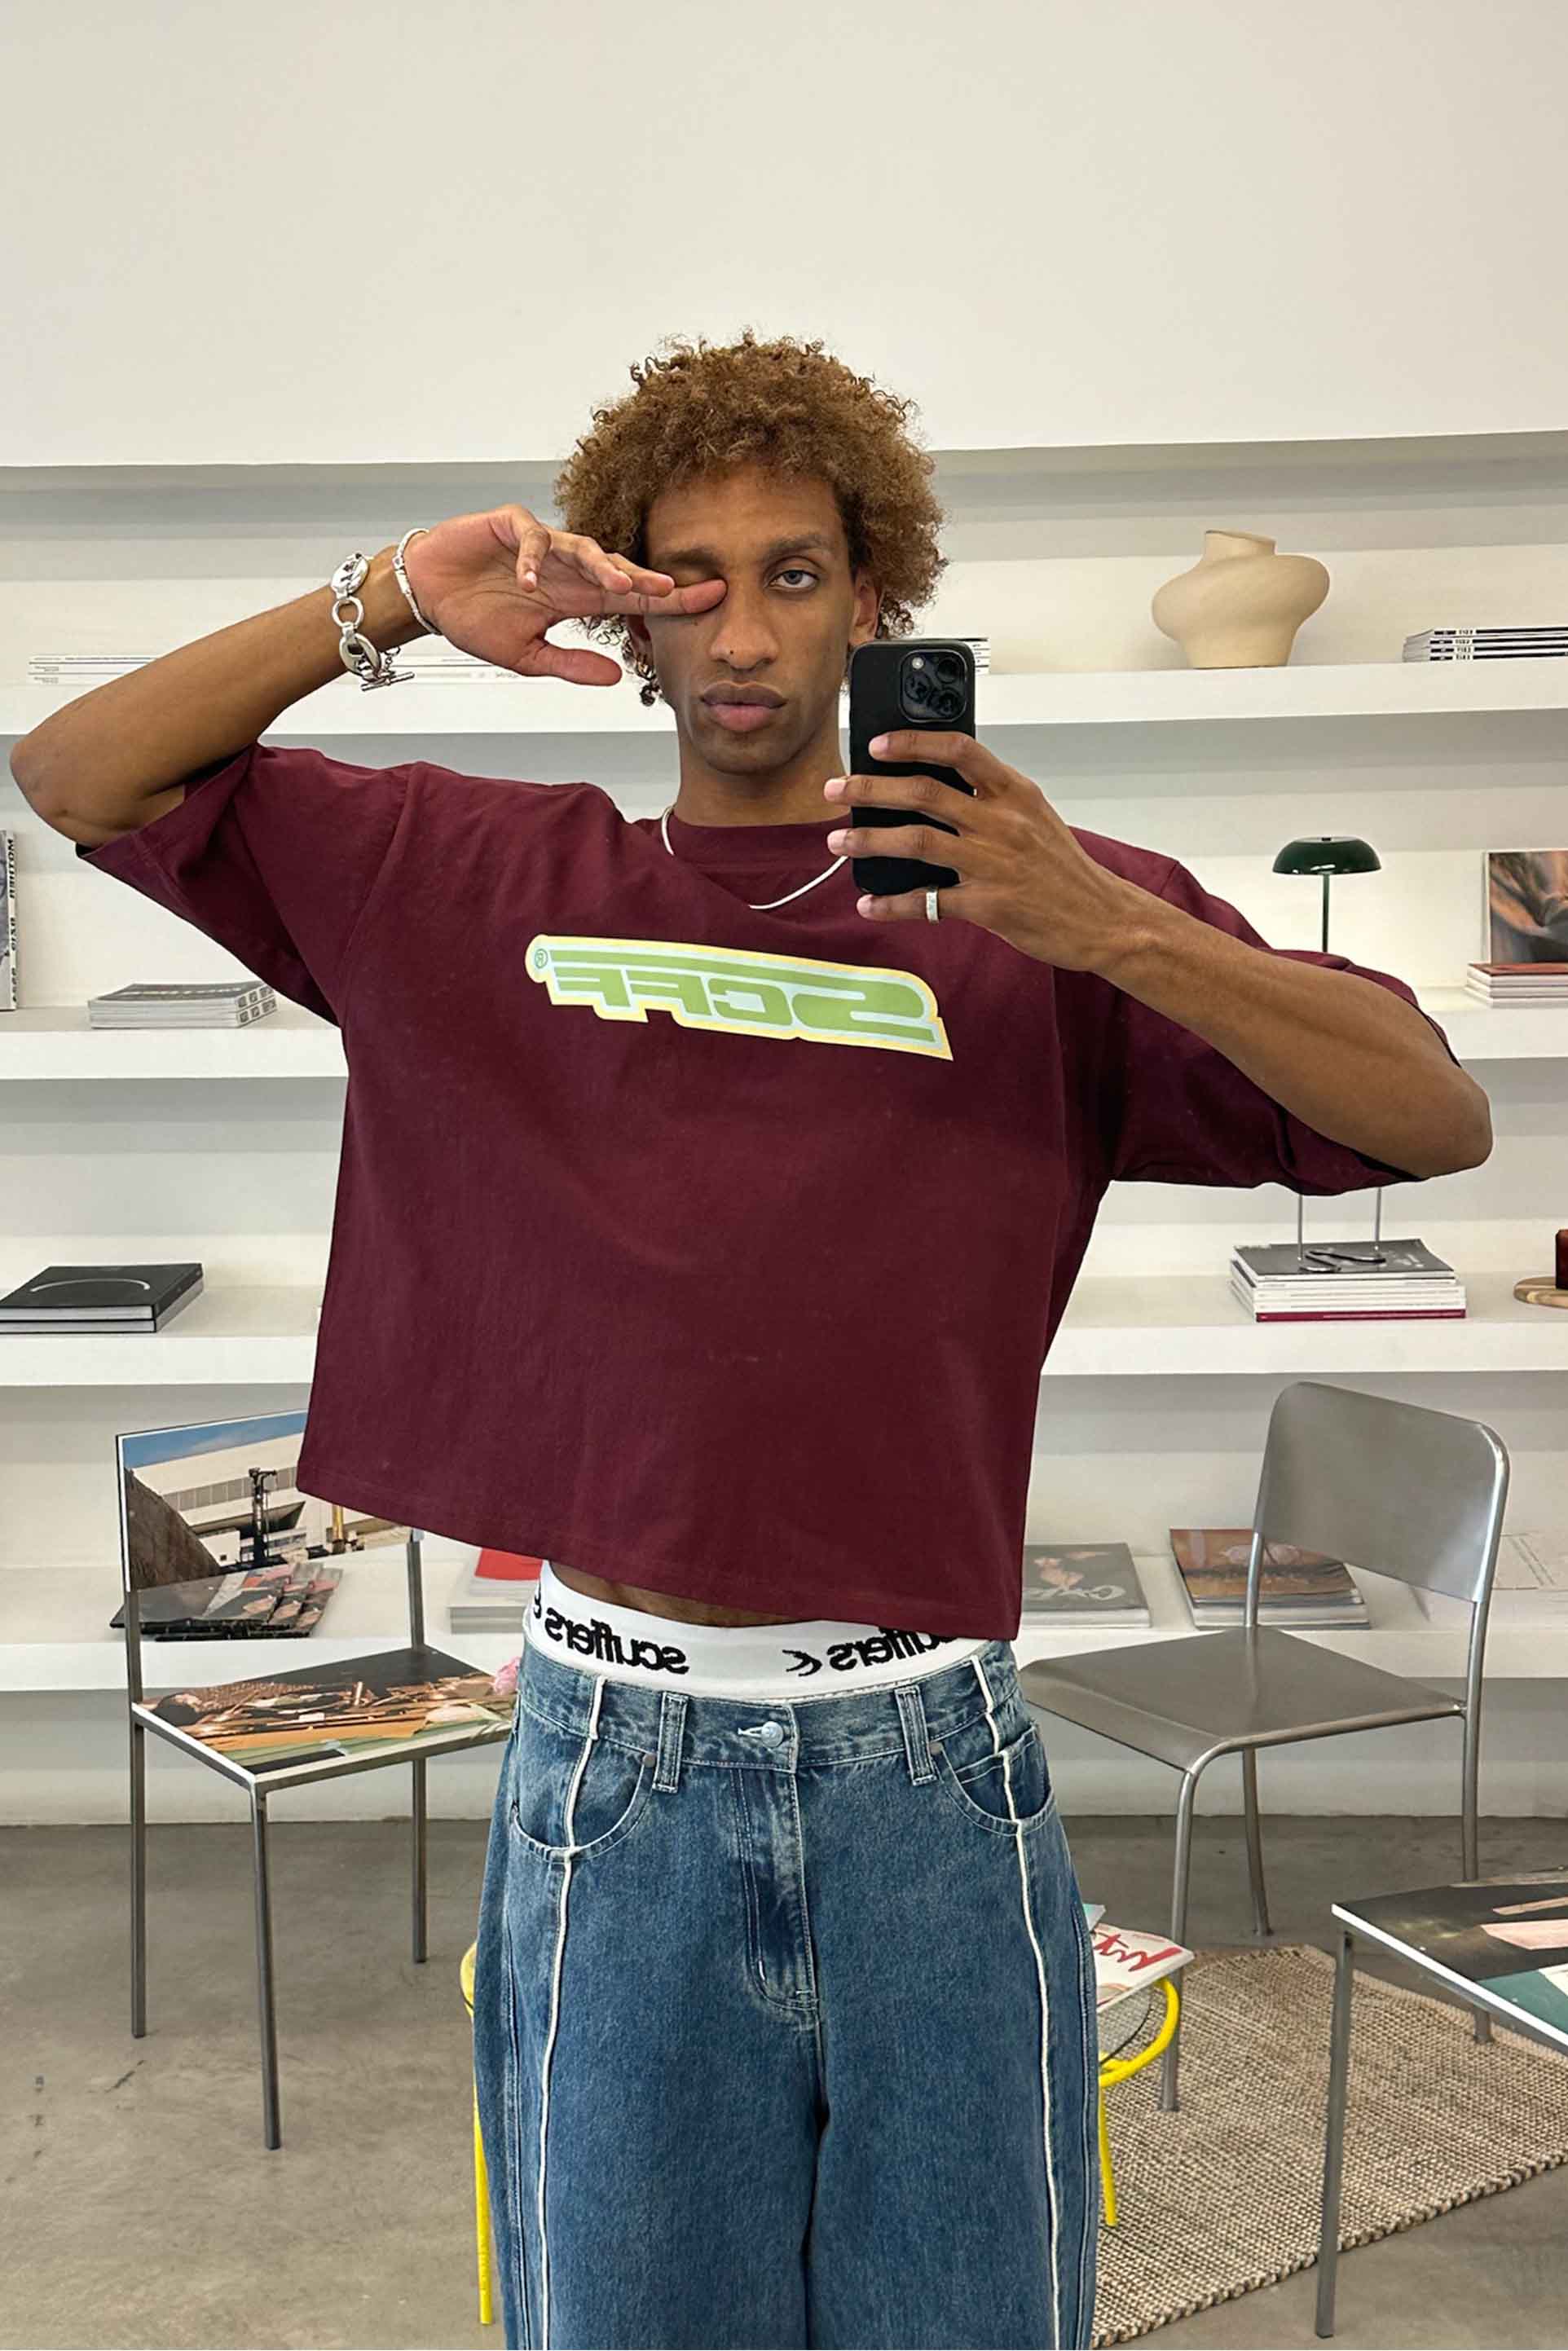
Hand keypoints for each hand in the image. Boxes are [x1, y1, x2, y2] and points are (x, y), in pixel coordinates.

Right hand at [403, 504, 726, 686]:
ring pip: (583, 547)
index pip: (631, 599)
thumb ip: (571, 665)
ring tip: (618, 585)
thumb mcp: (527, 657)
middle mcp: (567, 569)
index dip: (669, 600)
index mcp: (576, 598)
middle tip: (678, 590)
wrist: (429, 597)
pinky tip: (528, 583)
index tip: (709, 601)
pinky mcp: (511, 526)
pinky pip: (531, 537)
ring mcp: (541, 545)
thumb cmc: (475, 619)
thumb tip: (616, 678)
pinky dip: (531, 559)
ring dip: (602, 565)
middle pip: (618, 568)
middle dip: (648, 578)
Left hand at [823, 731, 1145, 972]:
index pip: (959, 750)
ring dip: (868, 839)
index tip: (877, 745)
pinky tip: (869, 904)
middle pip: (923, 792)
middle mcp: (1001, 822)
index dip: (912, 743)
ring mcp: (993, 864)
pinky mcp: (988, 905)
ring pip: (916, 842)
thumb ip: (991, 800)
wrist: (1103, 919)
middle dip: (870, 788)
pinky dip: (892, 903)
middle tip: (835, 789)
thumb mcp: (1035, 817)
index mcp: (1015, 793)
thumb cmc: (1064, 869)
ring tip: (838, 841)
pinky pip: (928, 902)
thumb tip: (934, 788)